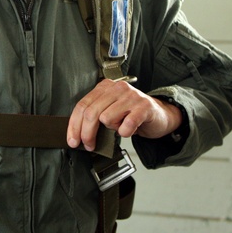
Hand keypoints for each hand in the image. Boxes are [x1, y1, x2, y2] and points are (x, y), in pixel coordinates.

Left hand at [67, 79, 182, 151]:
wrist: (159, 115)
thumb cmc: (132, 114)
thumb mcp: (110, 111)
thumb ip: (95, 116)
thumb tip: (77, 134)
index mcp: (105, 87)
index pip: (82, 105)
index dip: (74, 125)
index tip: (73, 140)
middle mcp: (117, 88)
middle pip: (91, 113)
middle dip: (87, 134)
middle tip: (89, 145)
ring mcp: (131, 96)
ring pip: (107, 118)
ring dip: (112, 129)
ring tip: (121, 127)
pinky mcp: (144, 107)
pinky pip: (126, 125)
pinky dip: (126, 132)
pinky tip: (129, 129)